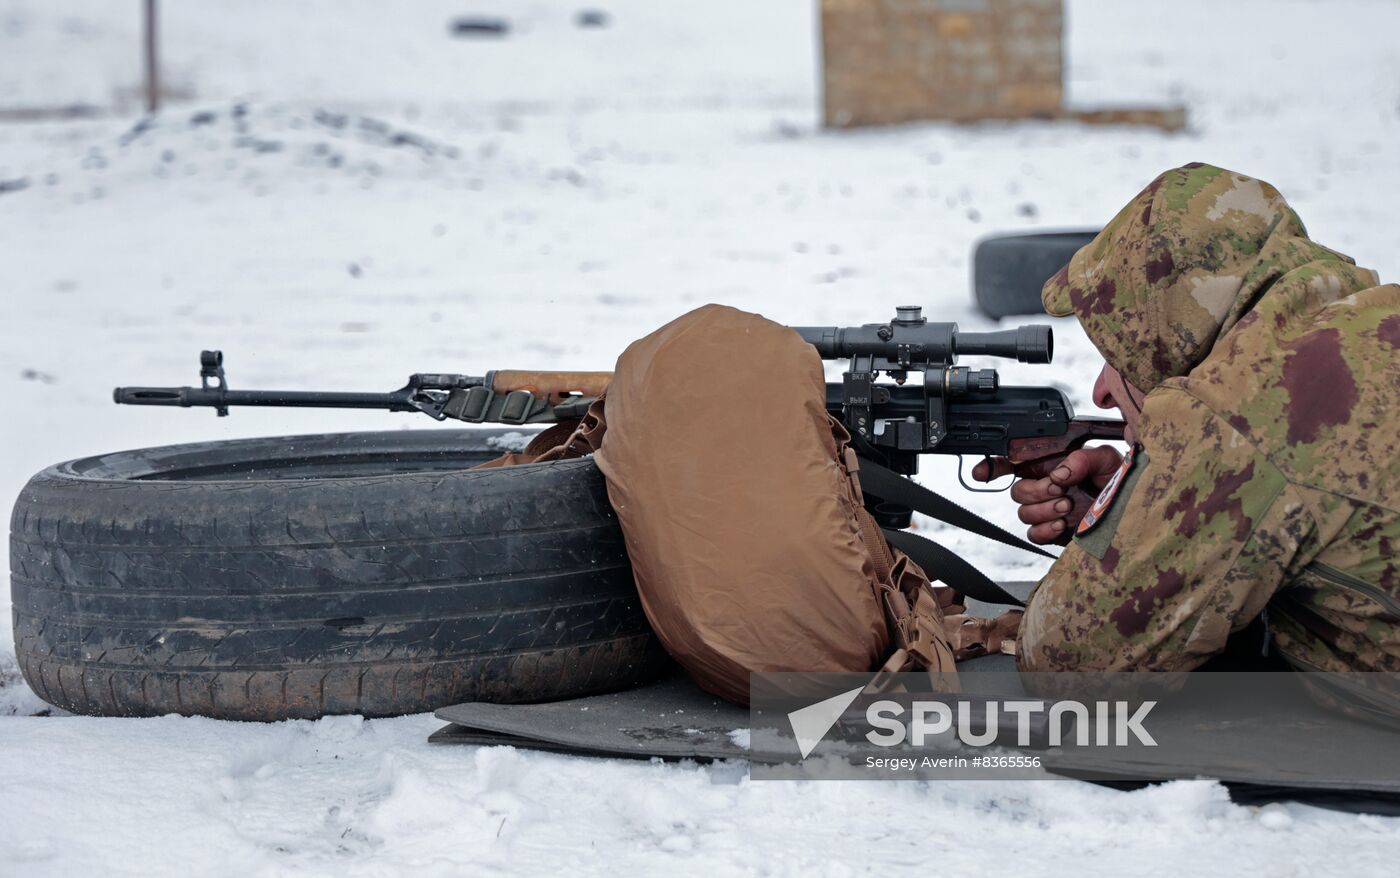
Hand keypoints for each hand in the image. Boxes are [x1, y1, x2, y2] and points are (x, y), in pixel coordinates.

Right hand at [971, 446, 1124, 544]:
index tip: (983, 473)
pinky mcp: (1055, 532)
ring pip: (1023, 512)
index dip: (993, 466)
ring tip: (1067, 506)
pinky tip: (1061, 524)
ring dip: (1042, 509)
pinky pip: (1033, 534)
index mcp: (1051, 464)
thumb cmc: (1121, 479)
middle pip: (1017, 490)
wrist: (1138, 508)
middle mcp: (1045, 487)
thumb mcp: (1106, 457)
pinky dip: (1044, 529)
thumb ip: (1082, 458)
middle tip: (1059, 489)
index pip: (1014, 463)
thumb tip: (1060, 472)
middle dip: (1035, 490)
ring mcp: (1048, 510)